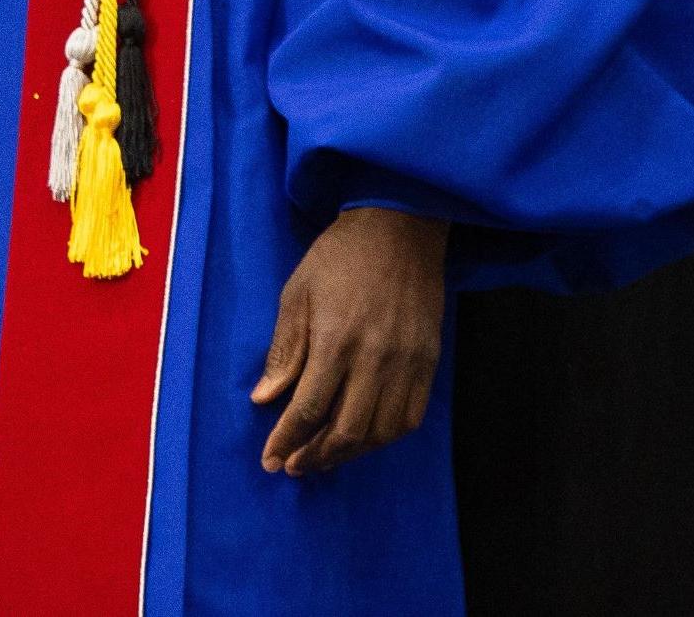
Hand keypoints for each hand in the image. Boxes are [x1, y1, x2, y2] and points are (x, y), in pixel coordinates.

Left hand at [252, 206, 447, 477]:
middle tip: (295, 466)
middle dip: (316, 457)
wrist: (400, 226)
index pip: (308, 410)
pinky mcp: (429, 360)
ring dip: (350, 453)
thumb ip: (284, 350)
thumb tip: (264, 399)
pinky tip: (365, 437)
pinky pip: (410, 416)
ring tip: (326, 456)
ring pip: (381, 431)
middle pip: (347, 431)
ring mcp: (407, 362)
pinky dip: (385, 436)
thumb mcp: (297, 293)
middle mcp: (375, 359)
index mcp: (336, 341)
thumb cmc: (339, 256)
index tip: (271, 460)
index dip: (286, 441)